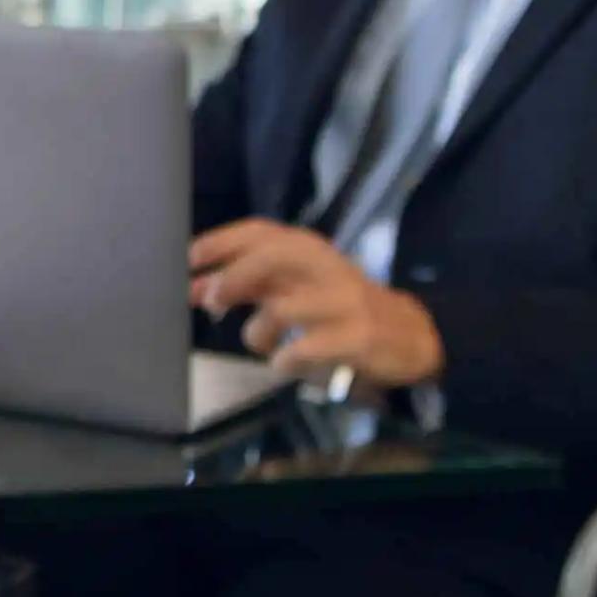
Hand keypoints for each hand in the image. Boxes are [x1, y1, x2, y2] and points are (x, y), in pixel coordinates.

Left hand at [186, 220, 444, 388]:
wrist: (407, 333)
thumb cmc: (335, 306)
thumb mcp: (292, 287)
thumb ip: (246, 284)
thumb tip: (196, 288)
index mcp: (308, 248)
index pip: (260, 231)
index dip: (221, 242)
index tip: (189, 260)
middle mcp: (326, 266)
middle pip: (272, 257)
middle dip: (233, 277)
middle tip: (209, 302)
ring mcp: (344, 301)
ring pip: (283, 309)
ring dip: (258, 333)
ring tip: (262, 344)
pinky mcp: (358, 336)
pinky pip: (305, 349)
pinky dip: (285, 361)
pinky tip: (286, 365)